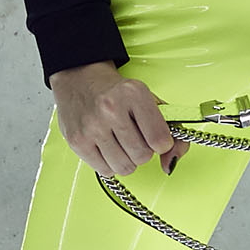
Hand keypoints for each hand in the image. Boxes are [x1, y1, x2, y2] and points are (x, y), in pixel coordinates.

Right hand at [51, 60, 183, 178]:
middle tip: (134, 137)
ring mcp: (92, 126)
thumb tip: (169, 165)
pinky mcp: (77, 141)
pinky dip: (109, 164)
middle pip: (142, 156)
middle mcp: (111, 108)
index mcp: (134, 93)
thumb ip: (172, 132)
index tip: (155, 137)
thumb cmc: (117, 93)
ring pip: (125, 167)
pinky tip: (106, 147)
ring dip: (126, 160)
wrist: (80, 79)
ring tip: (120, 142)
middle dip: (142, 151)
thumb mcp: (150, 101)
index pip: (160, 140)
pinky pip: (105, 171)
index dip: (162, 144)